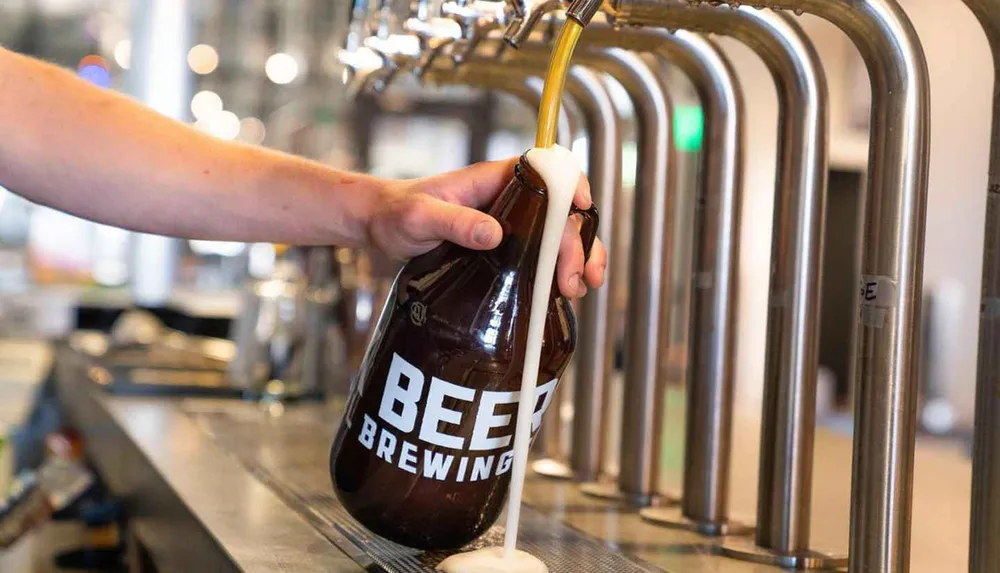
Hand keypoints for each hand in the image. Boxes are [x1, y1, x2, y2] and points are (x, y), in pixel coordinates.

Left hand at [366, 158, 606, 298]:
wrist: (380, 225)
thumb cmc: (396, 212)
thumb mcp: (420, 216)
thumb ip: (456, 222)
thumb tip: (495, 233)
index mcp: (495, 179)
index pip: (547, 171)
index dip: (572, 185)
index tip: (583, 209)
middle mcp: (510, 198)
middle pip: (561, 211)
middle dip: (576, 243)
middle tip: (575, 280)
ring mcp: (511, 223)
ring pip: (558, 234)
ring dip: (575, 259)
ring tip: (579, 289)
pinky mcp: (505, 246)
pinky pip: (540, 254)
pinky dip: (556, 271)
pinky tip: (560, 293)